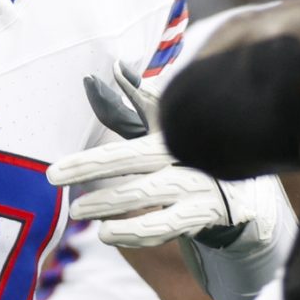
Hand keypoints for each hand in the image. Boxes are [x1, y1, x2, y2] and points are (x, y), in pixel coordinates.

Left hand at [48, 62, 269, 248]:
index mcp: (170, 138)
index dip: (86, 163)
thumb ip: (140, 99)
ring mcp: (199, 189)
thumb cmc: (194, 146)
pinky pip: (168, 228)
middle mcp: (185, 161)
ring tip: (84, 217)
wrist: (247, 183)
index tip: (52, 173)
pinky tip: (110, 233)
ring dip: (116, 215)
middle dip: (98, 191)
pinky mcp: (209, 214)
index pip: (121, 152)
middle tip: (66, 202)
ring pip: (152, 206)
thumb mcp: (169, 122)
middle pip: (136, 179)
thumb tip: (116, 66)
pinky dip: (138, 233)